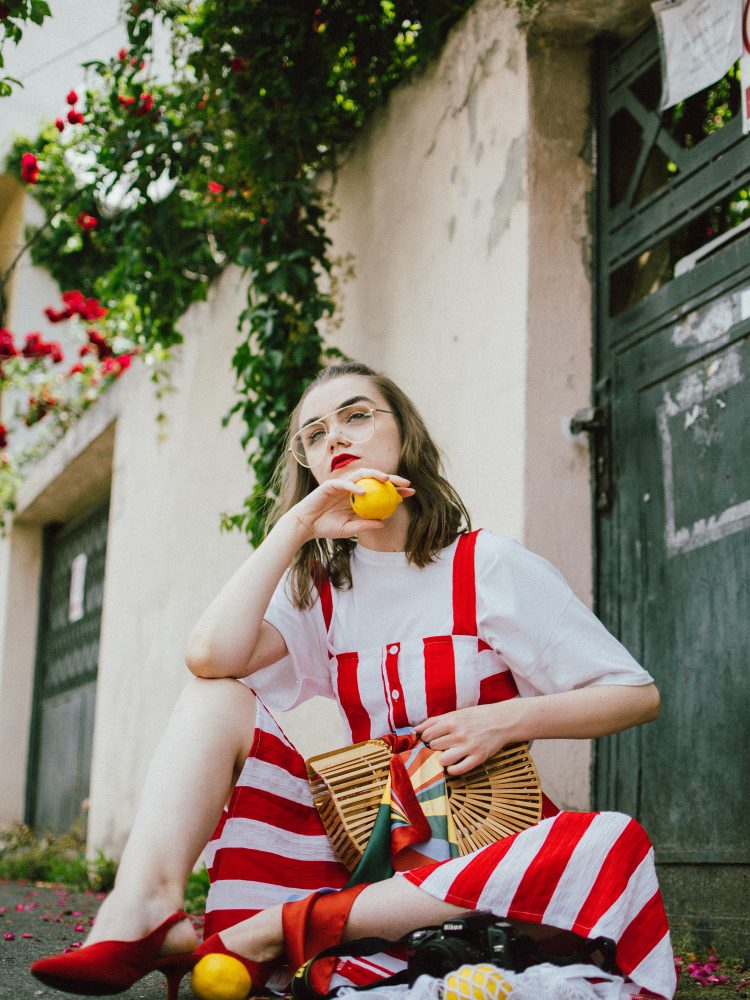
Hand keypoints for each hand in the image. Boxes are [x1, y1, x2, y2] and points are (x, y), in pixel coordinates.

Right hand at [290, 469, 413, 540]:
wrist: (306, 526)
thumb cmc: (326, 528)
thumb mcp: (348, 529)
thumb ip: (364, 526)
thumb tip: (383, 523)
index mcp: (359, 498)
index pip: (380, 491)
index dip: (396, 491)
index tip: (410, 494)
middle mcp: (353, 488)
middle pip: (375, 479)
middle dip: (393, 479)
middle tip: (406, 483)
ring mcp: (342, 485)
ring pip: (362, 475)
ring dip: (376, 475)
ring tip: (388, 480)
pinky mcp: (330, 485)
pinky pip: (345, 484)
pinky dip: (354, 487)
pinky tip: (364, 492)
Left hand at [415, 701, 523, 775]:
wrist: (502, 720)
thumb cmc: (476, 716)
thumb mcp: (455, 714)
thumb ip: (435, 721)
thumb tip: (415, 730)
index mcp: (452, 721)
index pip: (426, 734)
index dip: (424, 739)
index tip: (428, 740)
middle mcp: (459, 734)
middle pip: (433, 747)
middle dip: (432, 748)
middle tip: (439, 748)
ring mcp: (469, 746)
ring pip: (443, 759)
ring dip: (441, 760)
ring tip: (446, 756)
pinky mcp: (478, 757)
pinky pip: (458, 770)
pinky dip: (452, 770)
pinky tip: (453, 766)